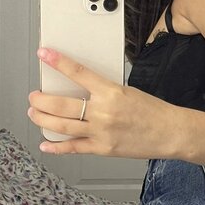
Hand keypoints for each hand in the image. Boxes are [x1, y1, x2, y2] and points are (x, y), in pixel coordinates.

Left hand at [28, 47, 172, 158]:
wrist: (170, 132)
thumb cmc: (153, 111)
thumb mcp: (127, 91)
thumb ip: (102, 91)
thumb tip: (79, 90)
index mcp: (110, 92)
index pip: (78, 73)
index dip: (58, 62)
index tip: (44, 55)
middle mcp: (103, 113)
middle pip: (61, 105)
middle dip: (41, 100)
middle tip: (34, 96)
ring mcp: (101, 132)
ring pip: (62, 126)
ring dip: (42, 119)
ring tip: (34, 113)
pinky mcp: (102, 149)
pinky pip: (73, 148)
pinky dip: (57, 147)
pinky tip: (46, 144)